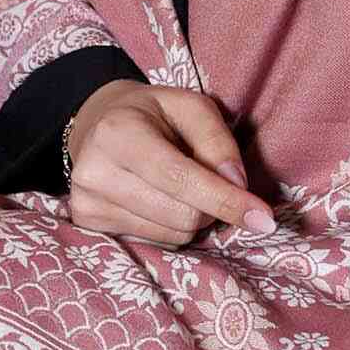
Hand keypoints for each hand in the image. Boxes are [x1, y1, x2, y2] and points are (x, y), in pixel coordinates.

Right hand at [63, 78, 278, 246]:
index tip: (264, 219)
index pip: (180, 179)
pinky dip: (170, 226)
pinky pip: (155, 243)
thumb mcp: (191, 107)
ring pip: (172, 235)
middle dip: (211, 205)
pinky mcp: (88, 223)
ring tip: (176, 186)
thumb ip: (218, 141)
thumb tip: (237, 185)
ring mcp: (86, 202)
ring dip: (192, 217)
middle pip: (182, 216)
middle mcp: (94, 171)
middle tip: (207, 180)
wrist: (98, 122)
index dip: (226, 200)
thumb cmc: (153, 113)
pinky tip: (156, 199)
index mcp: (119, 132)